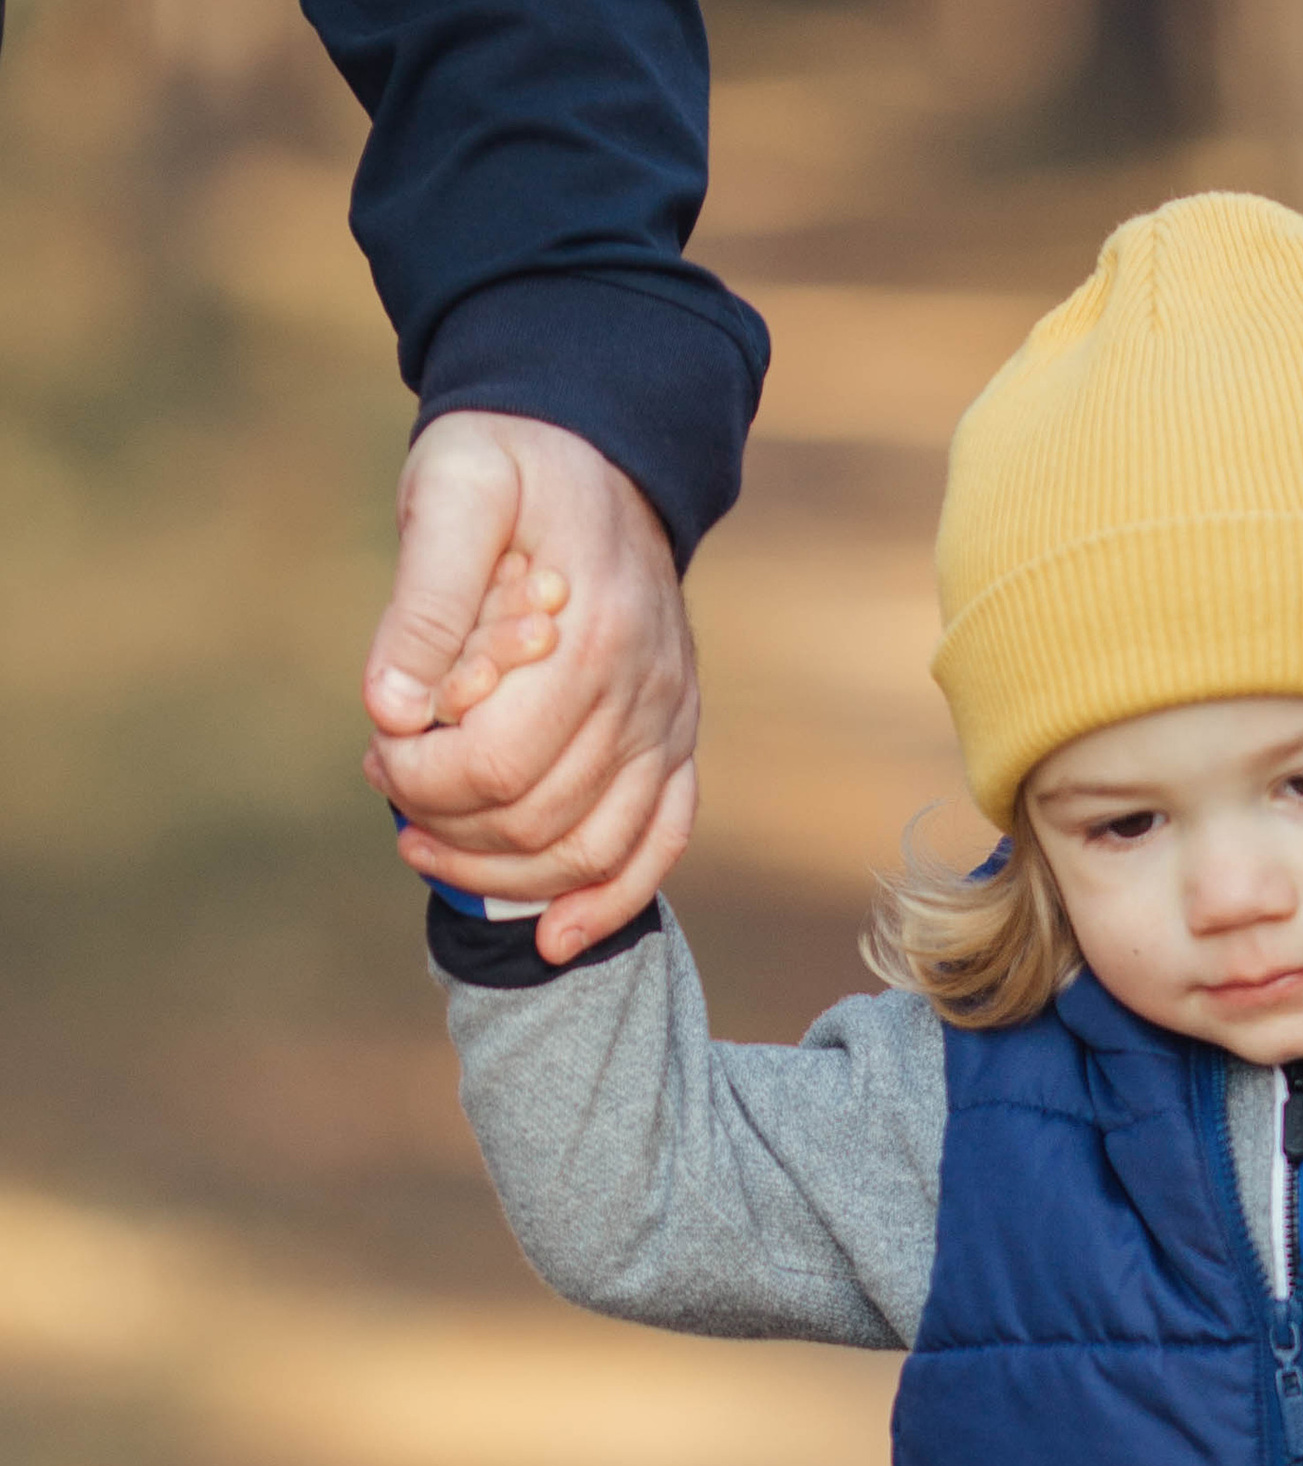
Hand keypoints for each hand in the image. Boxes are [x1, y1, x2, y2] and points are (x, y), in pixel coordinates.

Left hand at [362, 414, 700, 965]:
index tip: (377, 751)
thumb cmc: (512, 461)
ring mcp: (668, 723)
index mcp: (590, 638)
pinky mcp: (677, 740)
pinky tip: (558, 937)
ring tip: (431, 847)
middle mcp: (643, 694)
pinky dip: (612, 902)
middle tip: (391, 789)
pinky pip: (660, 843)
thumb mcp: (454, 487)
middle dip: (449, 824)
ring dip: (508, 876)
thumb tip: (392, 708)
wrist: (599, 444)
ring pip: (594, 850)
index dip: (422, 781)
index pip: (496, 764)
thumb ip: (424, 598)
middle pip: (540, 819)